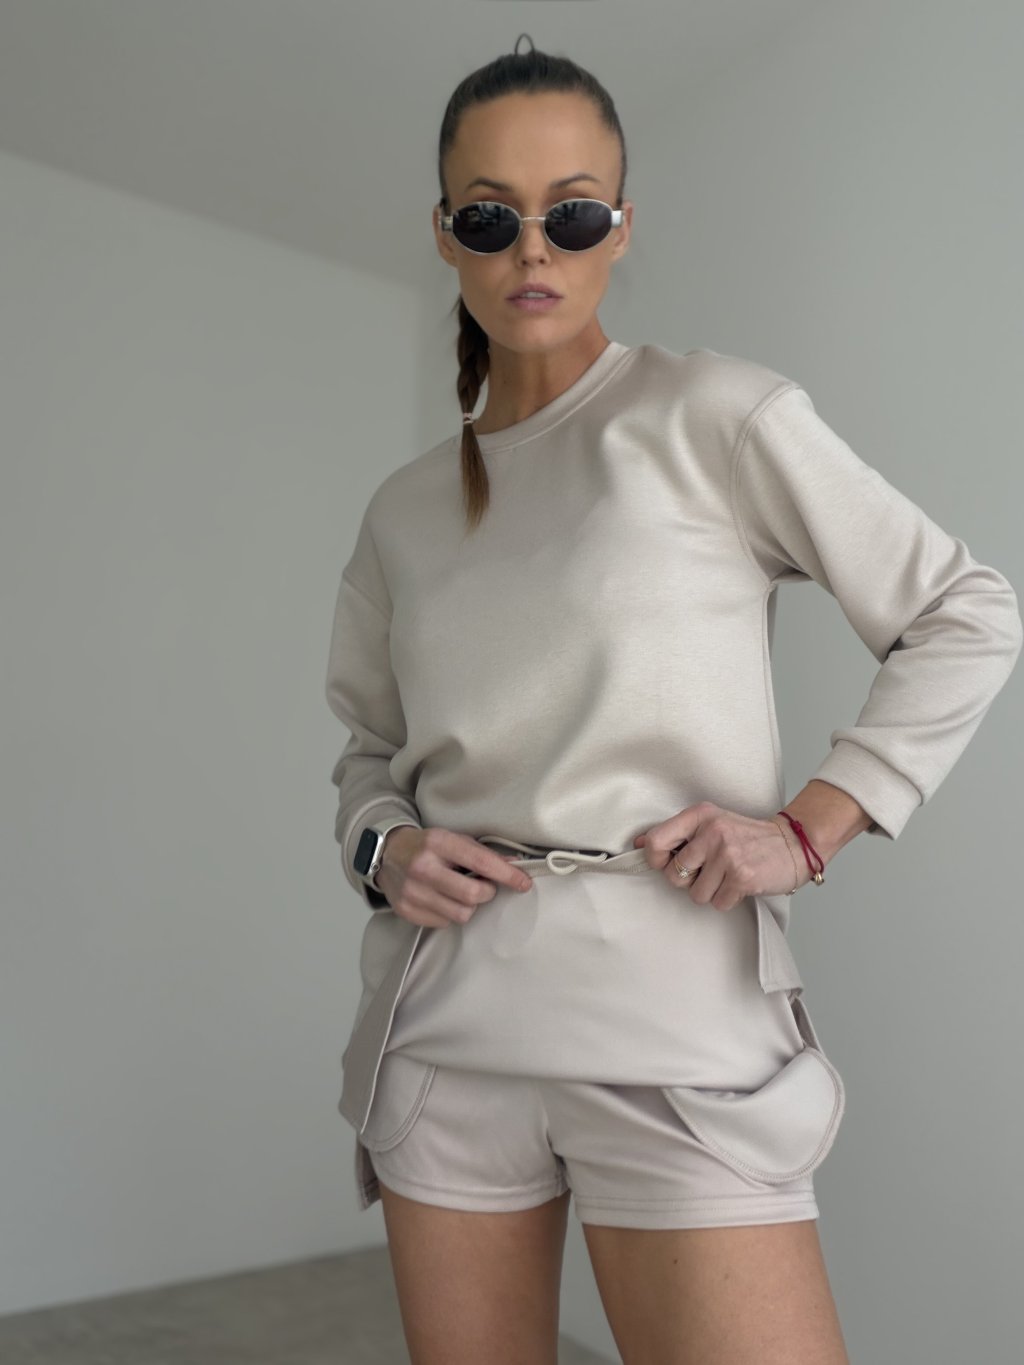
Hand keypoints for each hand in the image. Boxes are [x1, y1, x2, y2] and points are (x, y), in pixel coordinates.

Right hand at [375, 827, 533, 927]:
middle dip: (487, 892)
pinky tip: (441, 899)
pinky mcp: (405, 909)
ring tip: (459, 891)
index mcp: (438, 843)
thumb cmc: (426, 846)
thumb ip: (482, 853)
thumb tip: (514, 865)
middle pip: (473, 894)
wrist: (386, 853)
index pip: (481, 862)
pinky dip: (449, 913)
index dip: (507, 875)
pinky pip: (443, 923)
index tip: (523, 882)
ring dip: (468, 905)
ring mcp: (411, 891)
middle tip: (484, 886)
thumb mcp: (453, 839)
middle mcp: (423, 867)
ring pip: (460, 914)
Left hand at [633, 801, 810, 911]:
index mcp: (699, 815)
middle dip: (689, 881)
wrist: (792, 843)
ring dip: (711, 892)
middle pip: (674, 876)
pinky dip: (728, 899)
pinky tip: (740, 883)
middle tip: (709, 870)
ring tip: (727, 875)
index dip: (656, 860)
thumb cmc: (747, 836)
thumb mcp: (711, 823)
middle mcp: (712, 832)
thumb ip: (677, 833)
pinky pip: (718, 903)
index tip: (668, 863)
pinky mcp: (742, 877)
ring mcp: (728, 854)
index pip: (655, 842)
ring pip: (696, 894)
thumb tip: (638, 843)